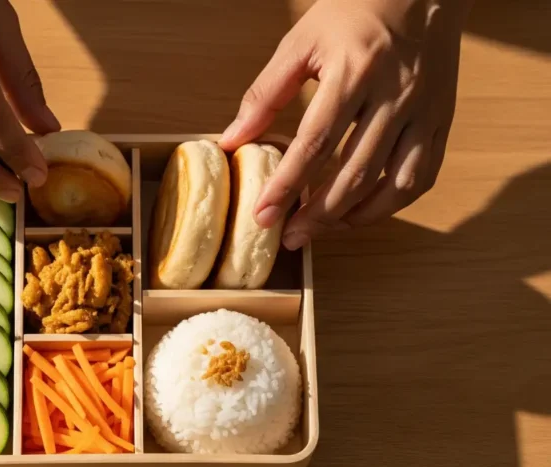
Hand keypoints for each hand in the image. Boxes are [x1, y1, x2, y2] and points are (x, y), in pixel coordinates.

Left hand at [219, 0, 472, 249]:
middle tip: (290, 237)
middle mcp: (394, 96)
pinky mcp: (441, 121)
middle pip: (354, 173)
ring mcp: (423, 112)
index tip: (263, 215)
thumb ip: (264, 94)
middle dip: (318, 214)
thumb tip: (233, 140)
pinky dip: (392, 204)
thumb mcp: (300, 42)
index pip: (315, 144)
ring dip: (355, 216)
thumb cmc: (354, 11)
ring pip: (392, 183)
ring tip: (323, 229)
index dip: (287, 185)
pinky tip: (363, 212)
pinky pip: (421, 176)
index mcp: (353, 73)